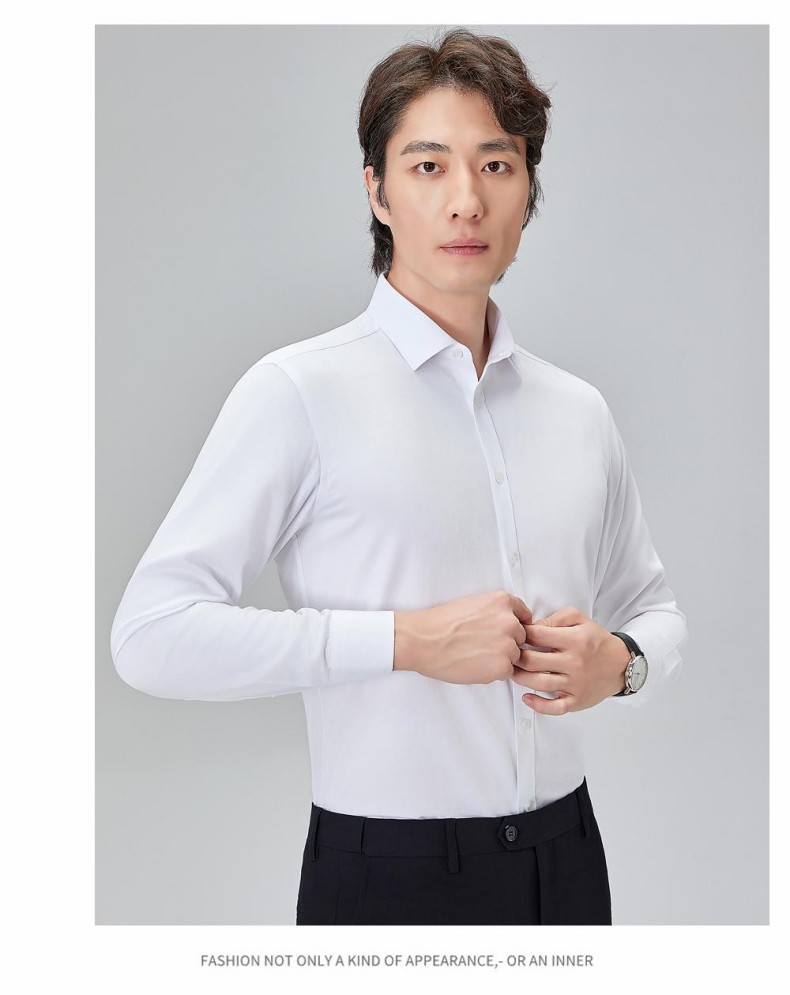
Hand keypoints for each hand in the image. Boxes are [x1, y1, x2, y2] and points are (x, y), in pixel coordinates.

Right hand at [394, 590, 531, 685]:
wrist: (423, 640)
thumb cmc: (440, 623)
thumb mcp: (472, 603)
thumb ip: (494, 611)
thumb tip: (506, 622)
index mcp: (502, 601)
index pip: (524, 615)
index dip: (513, 626)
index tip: (505, 631)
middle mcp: (509, 621)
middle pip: (520, 637)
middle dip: (506, 642)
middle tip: (482, 645)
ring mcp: (508, 644)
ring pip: (515, 656)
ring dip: (500, 658)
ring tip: (475, 655)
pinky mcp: (502, 666)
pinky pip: (507, 672)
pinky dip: (493, 672)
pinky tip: (475, 664)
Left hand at [510, 606, 629, 713]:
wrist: (621, 664)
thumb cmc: (596, 641)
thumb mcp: (579, 619)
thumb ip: (555, 618)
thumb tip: (532, 627)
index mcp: (574, 640)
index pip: (537, 635)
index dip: (521, 634)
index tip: (515, 635)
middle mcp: (574, 662)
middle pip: (533, 661)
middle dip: (515, 657)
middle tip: (508, 655)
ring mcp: (576, 683)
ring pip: (539, 683)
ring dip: (520, 678)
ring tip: (513, 672)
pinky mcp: (577, 700)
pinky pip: (554, 707)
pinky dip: (538, 705)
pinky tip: (527, 697)